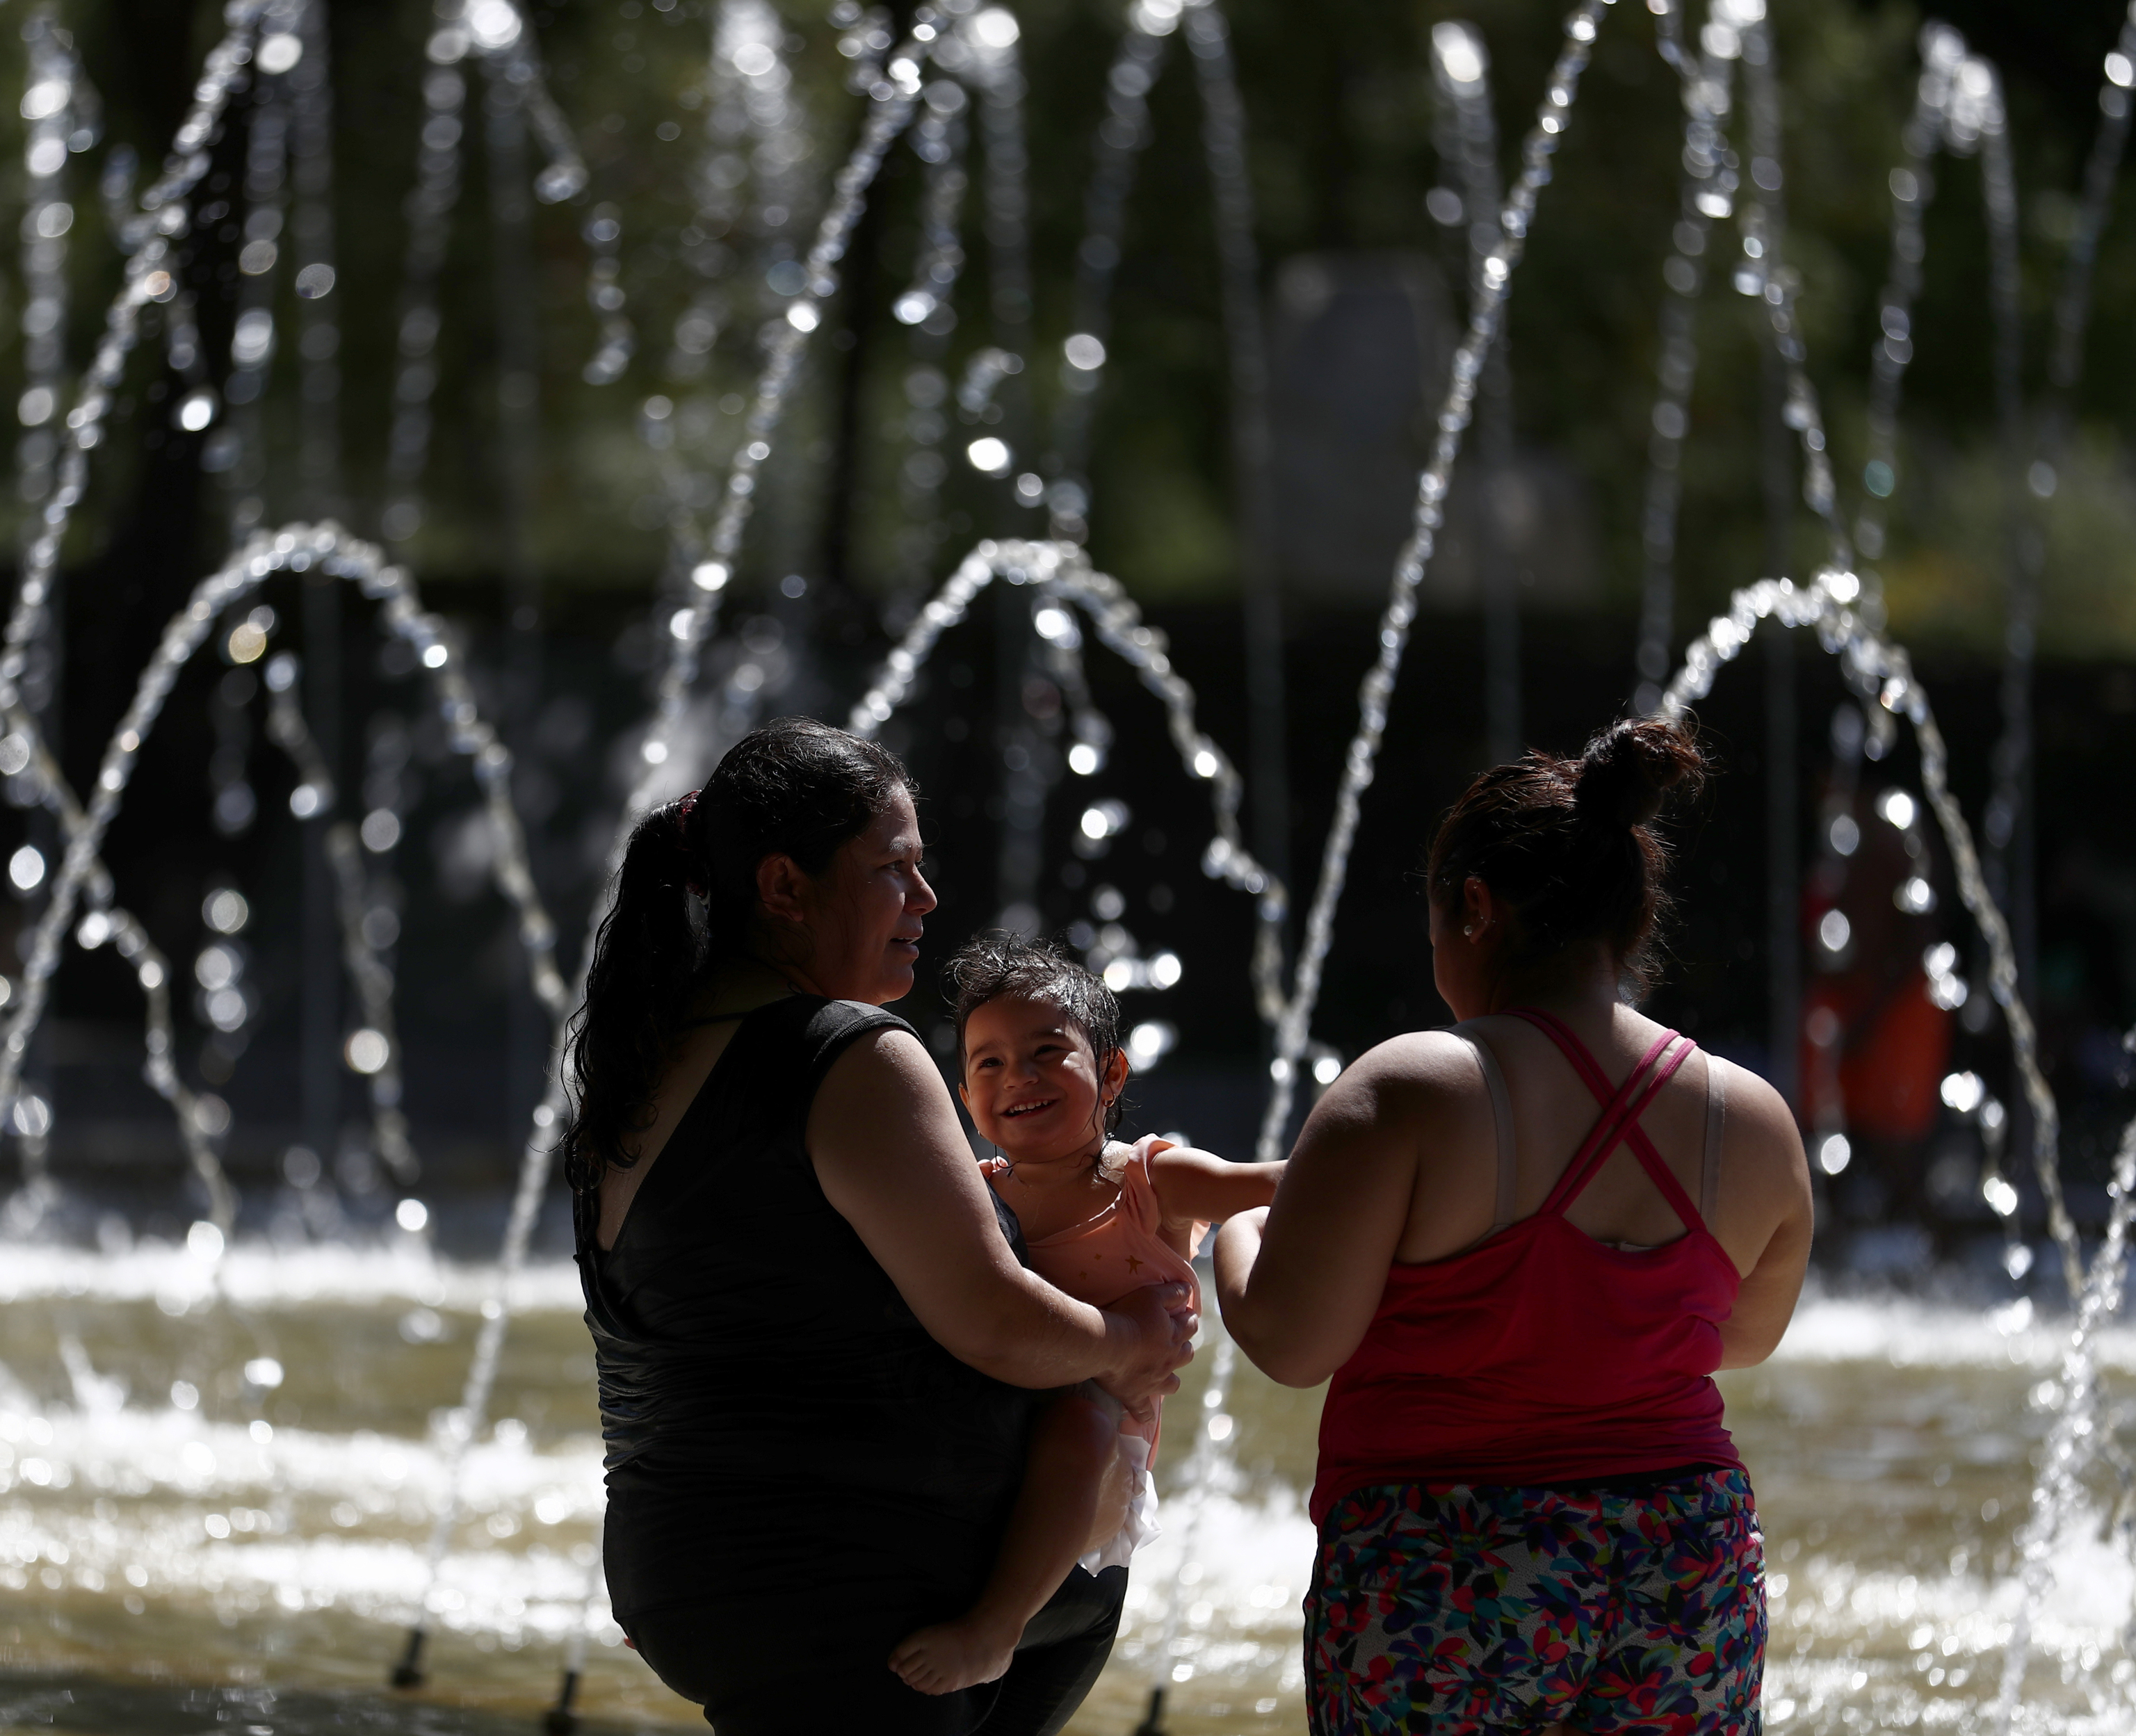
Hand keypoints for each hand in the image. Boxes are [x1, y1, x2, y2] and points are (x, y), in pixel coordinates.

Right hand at [1096, 1280, 1196, 1416]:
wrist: (1107, 1344)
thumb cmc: (1128, 1315)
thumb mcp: (1152, 1295)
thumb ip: (1172, 1292)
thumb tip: (1189, 1289)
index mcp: (1174, 1335)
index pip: (1189, 1326)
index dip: (1188, 1320)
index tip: (1186, 1316)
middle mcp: (1168, 1360)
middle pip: (1185, 1355)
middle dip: (1184, 1347)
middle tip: (1176, 1342)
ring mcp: (1154, 1381)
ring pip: (1172, 1383)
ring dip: (1171, 1378)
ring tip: (1165, 1373)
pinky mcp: (1135, 1396)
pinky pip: (1143, 1410)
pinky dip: (1145, 1413)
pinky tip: (1145, 1416)